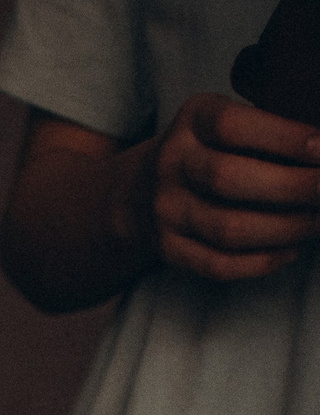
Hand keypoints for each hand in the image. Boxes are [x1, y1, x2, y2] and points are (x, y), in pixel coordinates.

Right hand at [126, 92, 319, 282]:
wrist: (144, 189)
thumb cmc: (213, 148)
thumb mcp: (230, 119)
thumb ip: (270, 127)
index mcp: (192, 121)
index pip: (232, 125)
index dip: (284, 138)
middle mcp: (171, 164)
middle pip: (229, 179)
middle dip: (294, 187)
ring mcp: (165, 210)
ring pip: (228, 228)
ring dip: (286, 228)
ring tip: (319, 222)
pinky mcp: (167, 248)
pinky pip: (217, 264)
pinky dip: (261, 262)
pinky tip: (290, 250)